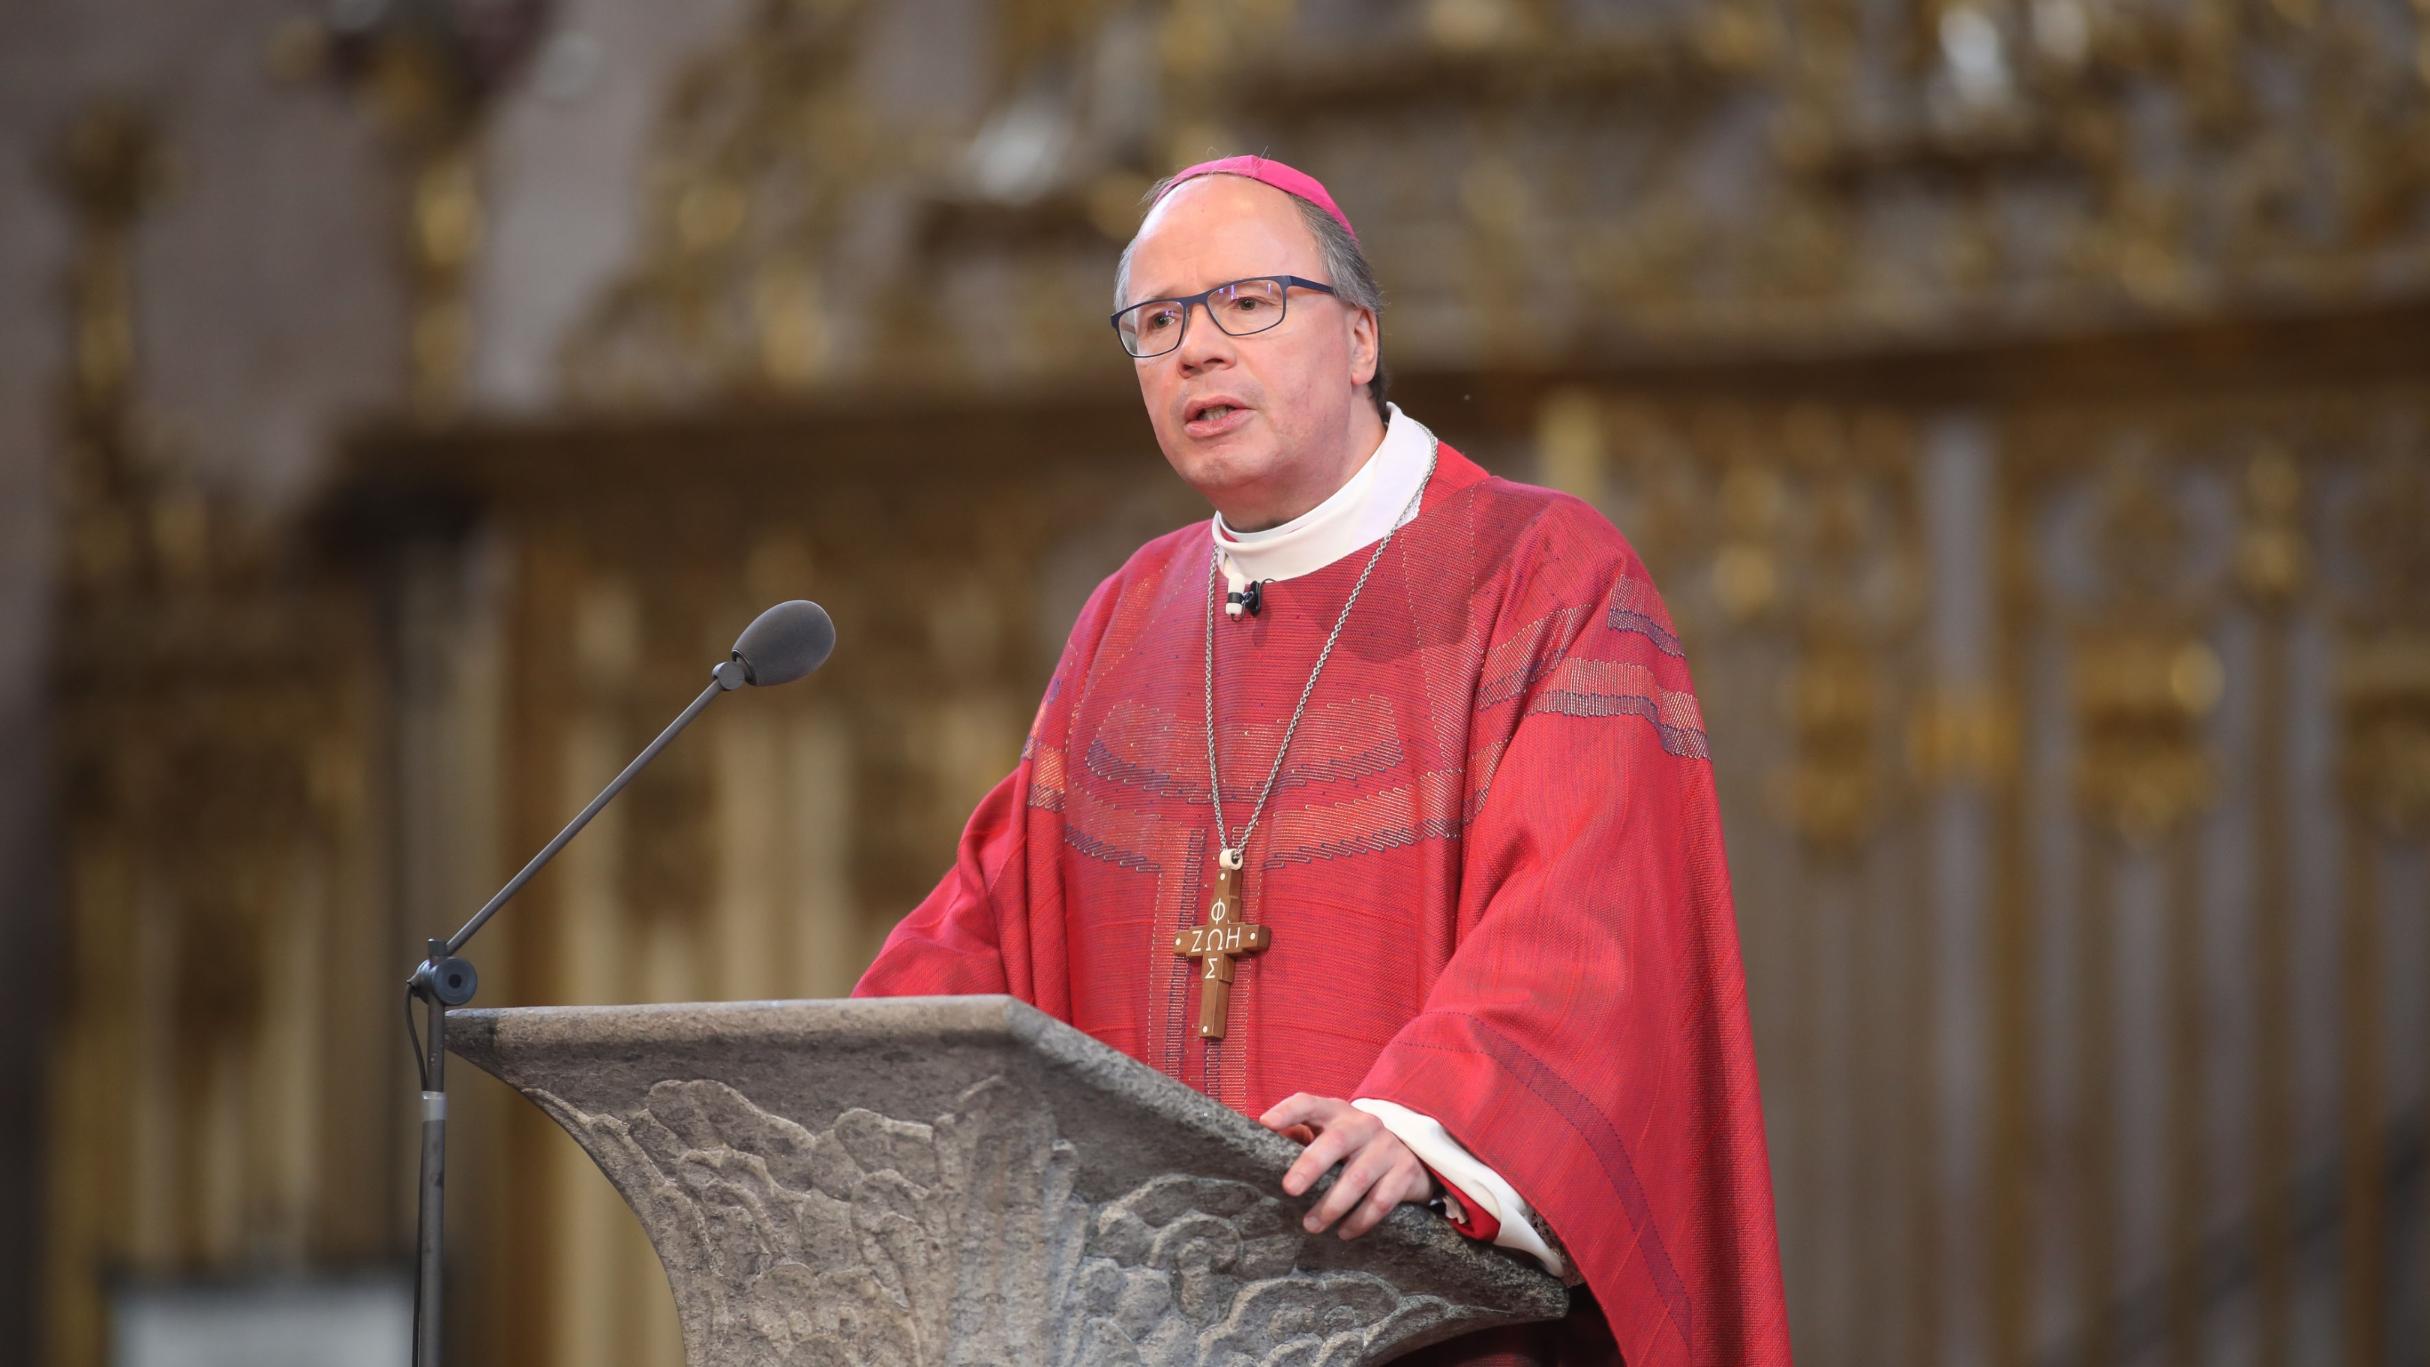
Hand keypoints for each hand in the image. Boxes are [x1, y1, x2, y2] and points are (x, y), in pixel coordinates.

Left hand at [1258, 1093, 1438, 1239]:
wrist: (1410, 1153)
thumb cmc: (1353, 1147)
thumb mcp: (1328, 1135)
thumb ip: (1299, 1138)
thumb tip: (1261, 1146)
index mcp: (1336, 1112)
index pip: (1309, 1103)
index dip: (1287, 1111)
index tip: (1265, 1124)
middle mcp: (1363, 1124)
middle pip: (1336, 1141)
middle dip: (1310, 1166)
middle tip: (1289, 1189)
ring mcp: (1387, 1147)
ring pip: (1358, 1177)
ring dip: (1332, 1205)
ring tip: (1311, 1225)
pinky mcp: (1405, 1172)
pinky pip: (1381, 1200)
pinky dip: (1361, 1220)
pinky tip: (1344, 1233)